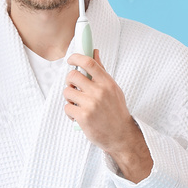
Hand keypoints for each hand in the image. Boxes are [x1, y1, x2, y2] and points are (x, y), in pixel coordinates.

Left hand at [62, 49, 152, 181]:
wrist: (121, 135)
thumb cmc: (116, 111)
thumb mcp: (113, 89)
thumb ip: (101, 71)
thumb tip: (94, 52)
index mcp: (107, 83)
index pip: (89, 63)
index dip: (76, 58)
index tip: (70, 59)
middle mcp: (99, 92)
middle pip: (72, 75)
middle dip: (69, 81)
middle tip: (74, 87)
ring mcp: (91, 104)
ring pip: (67, 92)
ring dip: (69, 98)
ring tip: (78, 104)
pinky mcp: (83, 116)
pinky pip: (67, 107)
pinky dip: (70, 112)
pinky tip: (78, 116)